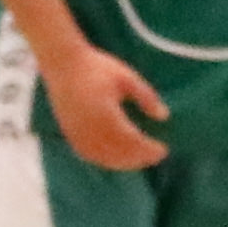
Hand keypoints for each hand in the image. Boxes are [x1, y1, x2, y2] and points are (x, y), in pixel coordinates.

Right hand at [41, 43, 174, 171]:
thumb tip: (164, 116)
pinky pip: (89, 155)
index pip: (132, 141)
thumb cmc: (97, 68)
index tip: (163, 150)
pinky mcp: (69, 134)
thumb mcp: (126, 77)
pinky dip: (106, 160)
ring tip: (141, 160)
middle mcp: (90, 128)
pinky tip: (117, 159)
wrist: (63, 64)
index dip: (149, 150)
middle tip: (156, 157)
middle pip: (119, 154)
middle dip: (140, 159)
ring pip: (104, 158)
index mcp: (106, 114)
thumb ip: (146, 97)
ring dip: (124, 163)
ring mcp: (77, 133)